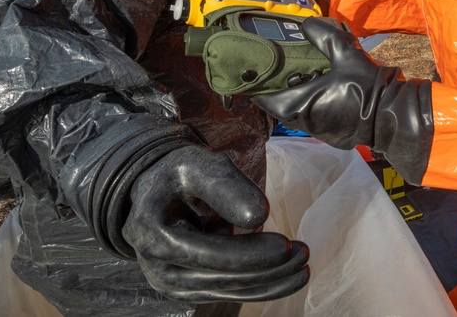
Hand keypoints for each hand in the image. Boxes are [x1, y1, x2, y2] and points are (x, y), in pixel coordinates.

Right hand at [122, 145, 309, 302]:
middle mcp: (157, 266)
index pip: (206, 252)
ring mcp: (171, 283)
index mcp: (152, 232)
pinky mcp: (188, 288)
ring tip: (303, 265)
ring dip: (270, 281)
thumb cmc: (179, 173)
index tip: (286, 244)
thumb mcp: (199, 165)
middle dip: (267, 269)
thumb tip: (260, 217)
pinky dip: (261, 286)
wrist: (157, 190)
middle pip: (220, 277)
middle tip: (304, 253)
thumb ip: (226, 187)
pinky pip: (230, 292)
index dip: (247, 253)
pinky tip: (291, 277)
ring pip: (229, 290)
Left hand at [253, 17, 432, 183]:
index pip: (266, 99)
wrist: (393, 117)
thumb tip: (306, 24)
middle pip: (282, 106)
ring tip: (309, 76)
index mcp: (301, 105)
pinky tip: (326, 91)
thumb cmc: (366, 87)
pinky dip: (314, 106)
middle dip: (282, 88)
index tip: (257, 71)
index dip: (258, 85)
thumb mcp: (345, 54)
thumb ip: (323, 36)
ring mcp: (320, 133)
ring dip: (300, 97)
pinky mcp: (333, 136)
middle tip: (286, 68)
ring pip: (299, 114)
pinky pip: (315, 120)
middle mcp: (306, 123)